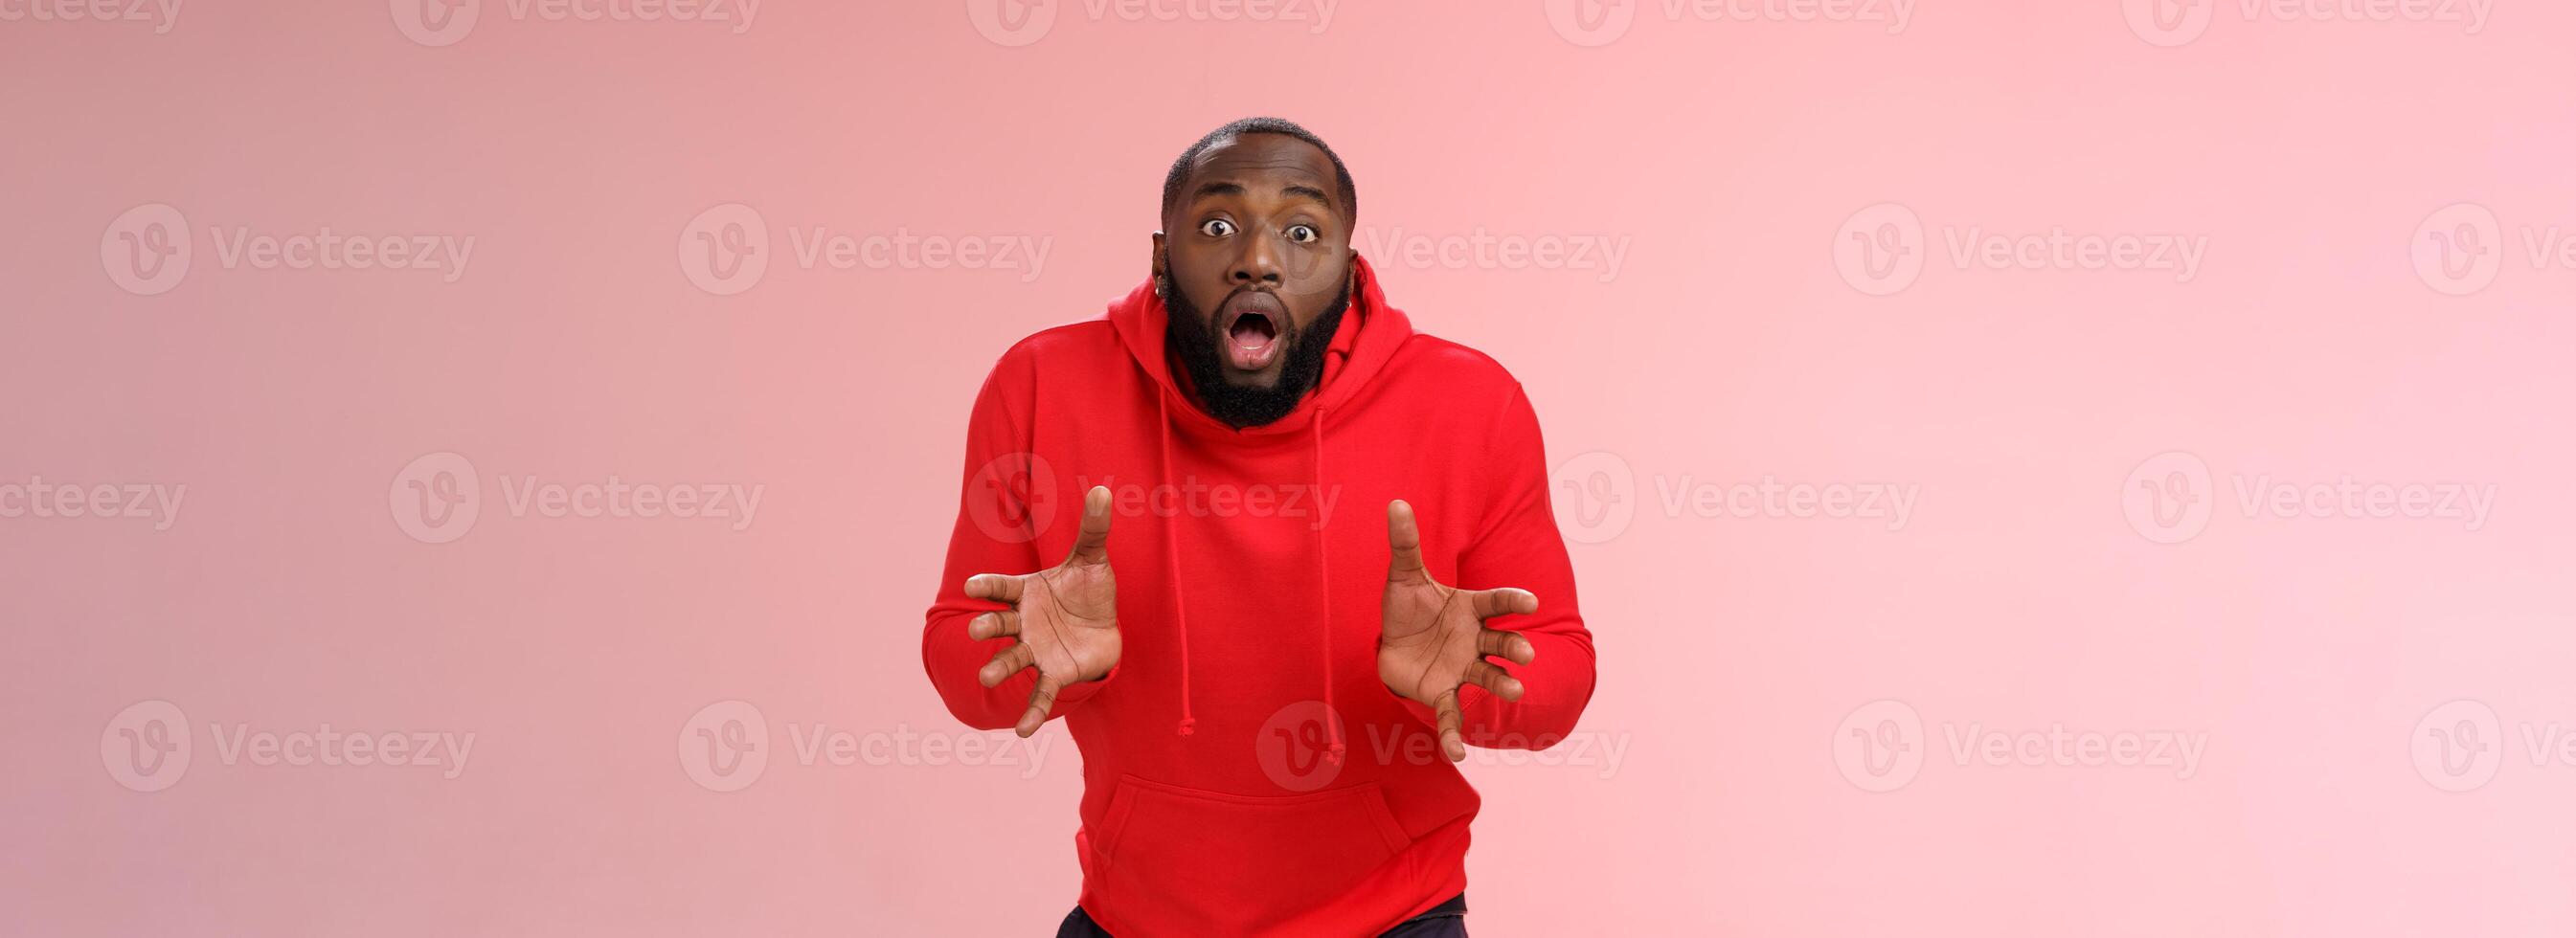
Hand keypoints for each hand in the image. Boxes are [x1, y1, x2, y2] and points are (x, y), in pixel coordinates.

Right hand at [964, 486, 1121, 736]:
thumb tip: (1101, 489)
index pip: (1002, 587)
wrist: (1103, 628)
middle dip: (988, 626)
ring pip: (1013, 659)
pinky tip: (1023, 732)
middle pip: (1001, 624)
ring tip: (986, 677)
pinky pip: (1040, 695)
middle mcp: (1024, 623)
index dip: (989, 585)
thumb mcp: (1093, 559)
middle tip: (979, 628)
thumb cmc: (1089, 590)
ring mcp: (1035, 650)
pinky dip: (1032, 713)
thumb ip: (1093, 528)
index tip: (973, 583)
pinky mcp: (1053, 674)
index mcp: (1026, 593)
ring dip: (999, 667)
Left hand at [1377, 499, 1538, 761]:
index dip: (1513, 600)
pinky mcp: (1446, 693)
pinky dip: (1455, 734)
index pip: (1497, 601)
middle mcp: (1475, 640)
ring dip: (1503, 684)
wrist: (1393, 645)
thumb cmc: (1407, 608)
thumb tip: (1396, 502)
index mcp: (1471, 608)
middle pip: (1501, 642)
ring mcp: (1464, 668)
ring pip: (1489, 677)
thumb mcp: (1403, 576)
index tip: (1532, 599)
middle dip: (1515, 647)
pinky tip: (1458, 753)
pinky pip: (1454, 714)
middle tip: (1527, 653)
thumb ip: (1405, 543)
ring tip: (1516, 689)